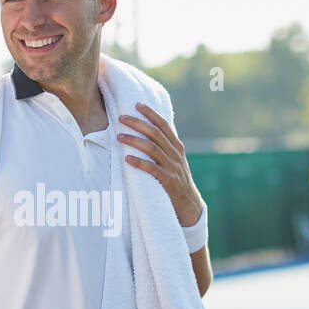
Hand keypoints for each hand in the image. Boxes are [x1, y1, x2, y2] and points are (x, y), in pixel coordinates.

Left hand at [117, 103, 204, 225]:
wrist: (190, 205)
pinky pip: (152, 169)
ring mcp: (173, 167)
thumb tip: (148, 134)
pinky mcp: (168, 180)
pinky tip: (127, 159)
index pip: (164, 124)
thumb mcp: (174, 161)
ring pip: (152, 148)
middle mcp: (175, 154)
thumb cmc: (177, 181)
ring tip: (119, 136)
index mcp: (177, 147)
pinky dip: (139, 162)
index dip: (150, 113)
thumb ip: (164, 148)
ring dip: (134, 141)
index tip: (137, 104)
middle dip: (137, 123)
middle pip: (155, 133)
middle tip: (121, 118)